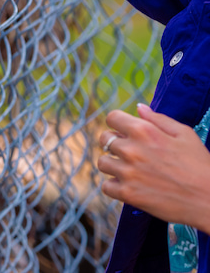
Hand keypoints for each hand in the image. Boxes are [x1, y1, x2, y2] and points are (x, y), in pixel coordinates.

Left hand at [98, 103, 209, 231]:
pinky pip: (106, 186)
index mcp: (144, 131)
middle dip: (114, 143)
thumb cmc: (201, 166)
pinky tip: (131, 186)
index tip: (125, 132)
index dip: (118, 124)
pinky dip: (115, 187)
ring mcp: (127, 172)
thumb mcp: (185, 135)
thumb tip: (139, 108)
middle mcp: (131, 149)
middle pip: (104, 139)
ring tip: (131, 170)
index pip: (112, 118)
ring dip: (114, 165)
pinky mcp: (127, 194)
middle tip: (131, 153)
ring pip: (102, 162)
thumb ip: (159, 119)